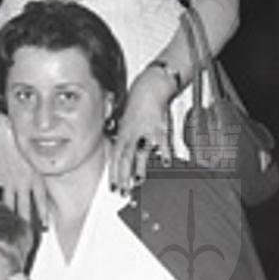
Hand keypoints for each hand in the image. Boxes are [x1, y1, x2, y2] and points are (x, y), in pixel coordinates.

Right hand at [0, 114, 46, 226]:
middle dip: (25, 223)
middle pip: (24, 208)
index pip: (41, 201)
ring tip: (9, 229)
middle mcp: (22, 182)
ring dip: (10, 218)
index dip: (43, 215)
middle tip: (26, 234)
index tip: (44, 226)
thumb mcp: (34, 159)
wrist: (4, 134)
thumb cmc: (20, 143)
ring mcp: (8, 182)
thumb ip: (36, 174)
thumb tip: (38, 186)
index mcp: (34, 177)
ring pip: (9, 205)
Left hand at [108, 72, 176, 191]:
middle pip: (126, 159)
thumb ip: (120, 134)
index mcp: (123, 133)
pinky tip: (165, 163)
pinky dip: (165, 154)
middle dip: (124, 177)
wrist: (151, 87)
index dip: (113, 173)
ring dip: (140, 169)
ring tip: (138, 182)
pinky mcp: (162, 129)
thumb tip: (116, 148)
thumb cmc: (137, 102)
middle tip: (124, 191)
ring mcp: (148, 133)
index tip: (113, 187)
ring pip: (142, 153)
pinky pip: (163, 144)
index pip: (115, 157)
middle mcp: (133, 134)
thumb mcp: (123, 118)